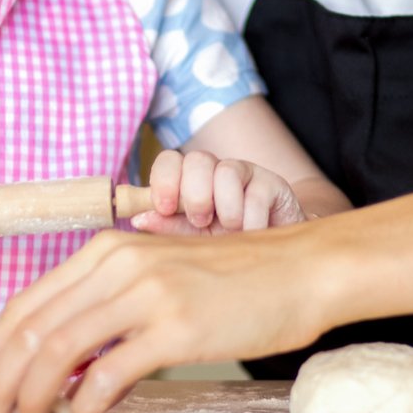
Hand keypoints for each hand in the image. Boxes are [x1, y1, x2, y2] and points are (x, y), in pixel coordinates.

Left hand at [0, 227, 333, 412]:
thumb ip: (109, 305)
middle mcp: (117, 263)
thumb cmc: (235, 279)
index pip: (25, 303)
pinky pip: (108, 373)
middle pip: (29, 328)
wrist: (301, 267)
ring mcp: (145, 293)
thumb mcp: (159, 275)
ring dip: (29, 397)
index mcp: (106, 250)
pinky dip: (83, 405)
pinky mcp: (174, 327)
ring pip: (57, 351)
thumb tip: (61, 360)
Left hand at [132, 149, 306, 234]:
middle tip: (200, 220)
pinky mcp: (272, 183)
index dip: (163, 180)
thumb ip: (170, 226)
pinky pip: (255, 194)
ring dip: (225, 208)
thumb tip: (138, 218)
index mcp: (190, 180)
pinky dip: (250, 221)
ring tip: (230, 230)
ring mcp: (245, 173)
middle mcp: (216, 170)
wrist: (274, 254)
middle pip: (197, 159)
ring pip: (227, 171)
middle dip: (194, 193)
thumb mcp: (195, 239)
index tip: (163, 206)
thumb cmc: (228, 245)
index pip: (169, 160)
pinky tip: (253, 234)